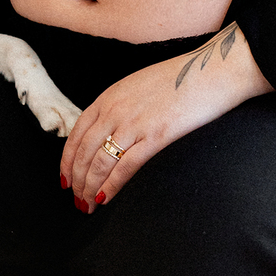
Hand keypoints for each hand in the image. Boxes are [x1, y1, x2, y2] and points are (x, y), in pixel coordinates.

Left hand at [60, 24, 272, 209]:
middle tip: (76, 199)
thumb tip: (108, 130)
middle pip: (85, 151)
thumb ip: (119, 105)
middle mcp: (115, 109)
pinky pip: (125, 166)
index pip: (77, 133)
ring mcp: (134, 123)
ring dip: (90, 187)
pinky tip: (106, 198)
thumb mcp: (137, 85)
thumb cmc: (179, 79)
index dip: (68, 159)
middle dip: (77, 179)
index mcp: (109, 96)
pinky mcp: (155, 136)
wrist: (210, 71)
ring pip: (100, 162)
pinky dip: (111, 185)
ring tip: (88, 204)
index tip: (65, 177)